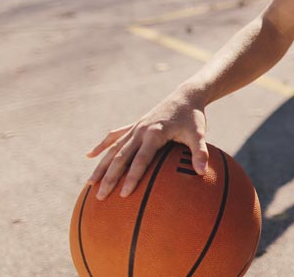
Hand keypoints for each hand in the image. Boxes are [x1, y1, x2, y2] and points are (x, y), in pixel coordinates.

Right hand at [85, 88, 208, 199]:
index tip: (124, 194)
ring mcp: (135, 128)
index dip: (132, 177)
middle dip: (110, 177)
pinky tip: (89, 155)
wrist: (186, 96)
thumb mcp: (199, 133)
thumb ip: (200, 152)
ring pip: (113, 149)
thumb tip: (203, 173)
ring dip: (101, 166)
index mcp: (155, 133)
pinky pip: (114, 136)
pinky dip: (102, 145)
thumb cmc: (193, 117)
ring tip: (89, 184)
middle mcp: (140, 130)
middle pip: (121, 157)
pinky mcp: (134, 126)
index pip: (141, 160)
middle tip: (101, 196)